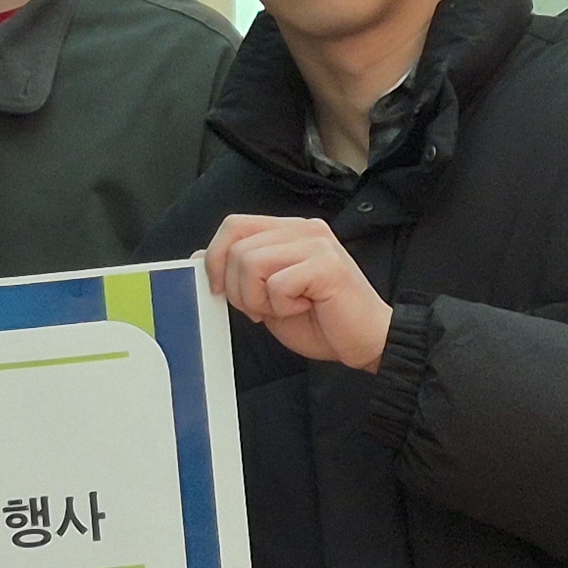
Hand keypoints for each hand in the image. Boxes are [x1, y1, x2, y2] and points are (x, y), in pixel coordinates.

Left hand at [205, 214, 393, 373]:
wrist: (368, 342)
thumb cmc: (322, 321)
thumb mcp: (268, 295)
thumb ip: (240, 273)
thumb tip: (199, 258)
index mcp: (289, 231)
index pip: (234, 225)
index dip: (215, 257)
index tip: (217, 289)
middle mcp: (303, 229)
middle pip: (237, 247)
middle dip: (237, 289)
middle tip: (263, 309)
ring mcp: (317, 244)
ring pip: (252, 263)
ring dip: (259, 299)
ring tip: (286, 308)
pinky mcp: (327, 265)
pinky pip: (277, 284)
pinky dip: (283, 307)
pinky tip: (306, 308)